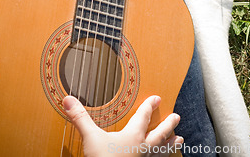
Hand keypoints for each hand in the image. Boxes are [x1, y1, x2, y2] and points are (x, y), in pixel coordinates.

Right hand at [63, 95, 182, 156]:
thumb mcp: (90, 139)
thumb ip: (80, 118)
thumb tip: (68, 99)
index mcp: (133, 136)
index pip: (143, 116)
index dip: (150, 106)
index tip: (157, 98)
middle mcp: (144, 148)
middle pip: (160, 133)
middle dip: (168, 124)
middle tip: (177, 117)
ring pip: (162, 151)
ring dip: (171, 145)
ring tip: (180, 140)